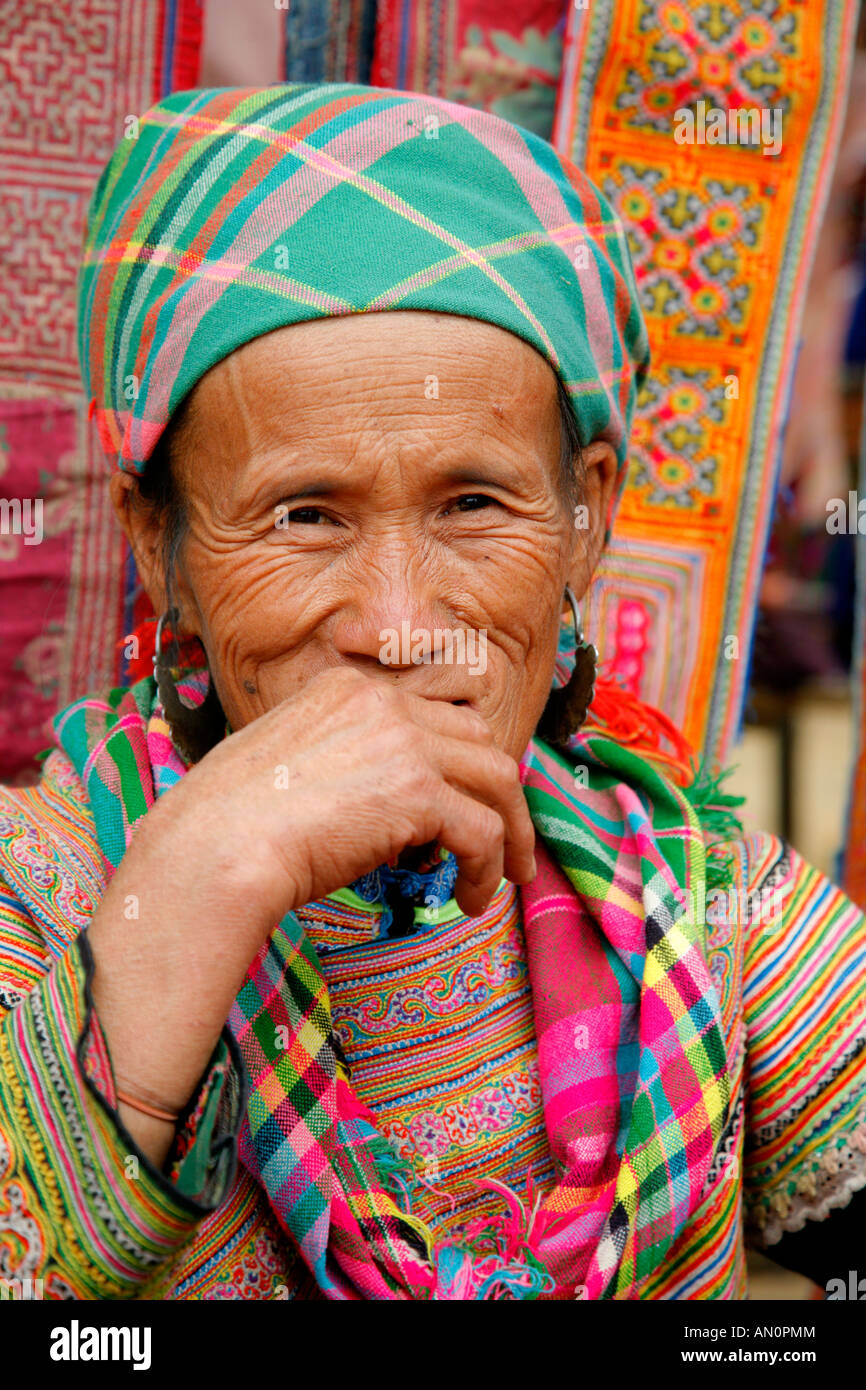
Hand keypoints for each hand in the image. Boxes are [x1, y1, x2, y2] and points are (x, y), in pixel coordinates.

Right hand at [86, 668, 535, 1159]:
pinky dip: (486, 869)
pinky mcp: (419, 792)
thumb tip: (390, 811)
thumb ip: (345, 764)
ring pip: (497, 778)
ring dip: (508, 832)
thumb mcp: (291, 766)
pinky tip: (467, 901)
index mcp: (348, 688)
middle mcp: (383, 702)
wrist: (213, 850)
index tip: (462, 805)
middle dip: (497, 791)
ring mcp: (405, 741)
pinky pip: (483, 831)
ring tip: (500, 879)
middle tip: (501, 842)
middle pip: (477, 738)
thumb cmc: (231, 825)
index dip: (456, 764)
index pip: (433, 716)